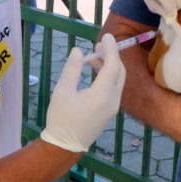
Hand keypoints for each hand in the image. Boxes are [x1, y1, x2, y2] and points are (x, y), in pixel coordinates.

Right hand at [40, 34, 125, 152]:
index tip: (106, 35)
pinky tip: (93, 71)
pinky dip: (106, 75)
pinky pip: (113, 87)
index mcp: (102, 95)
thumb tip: (78, 50)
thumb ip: (72, 69)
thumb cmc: (61, 119)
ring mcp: (113, 106)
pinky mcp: (109, 110)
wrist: (65, 146)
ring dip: (108, 65)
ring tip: (91, 57)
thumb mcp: (62, 91)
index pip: (113, 65)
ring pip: (117, 79)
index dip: (111, 48)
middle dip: (111, 55)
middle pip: (119, 71)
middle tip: (97, 45)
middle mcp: (113, 100)